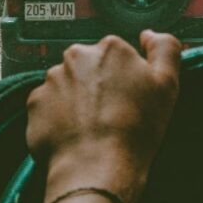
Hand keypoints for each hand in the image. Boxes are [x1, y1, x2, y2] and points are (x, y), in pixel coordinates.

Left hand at [26, 30, 181, 202]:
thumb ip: (164, 49)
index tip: (130, 99)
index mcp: (110, 48)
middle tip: (112, 115)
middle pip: (90, 67)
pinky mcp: (35, 103)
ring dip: (78, 101)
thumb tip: (149, 35)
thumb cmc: (135, 129)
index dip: (126, 79)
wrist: (97, 167)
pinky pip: (49, 105)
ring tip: (92, 128)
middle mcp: (77, 56)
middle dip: (99, 86)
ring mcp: (52, 79)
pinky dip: (59, 117)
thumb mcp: (167, 84)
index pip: (118, 56)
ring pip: (69, 86)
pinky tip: (75, 134)